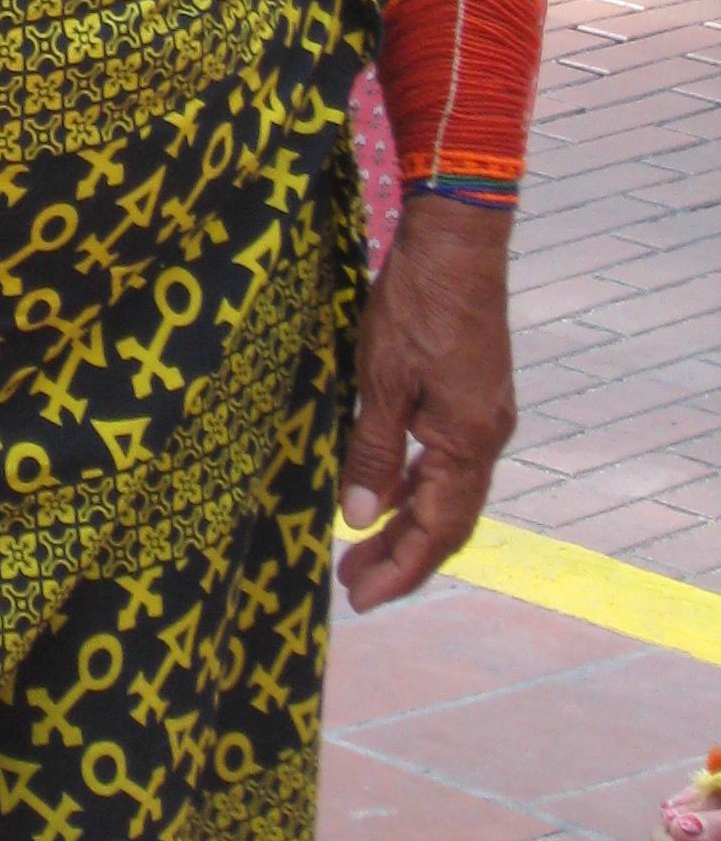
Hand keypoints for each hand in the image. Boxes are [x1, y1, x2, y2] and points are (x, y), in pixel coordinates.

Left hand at [336, 192, 516, 612]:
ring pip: (448, 492)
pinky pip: (446, 459)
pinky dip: (415, 483)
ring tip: (361, 548)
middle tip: (353, 585)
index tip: (362, 600)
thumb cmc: (416, 305)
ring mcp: (484, 415)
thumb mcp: (381, 379)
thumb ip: (373, 451)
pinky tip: (385, 488)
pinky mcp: (473, 394)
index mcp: (468, 442)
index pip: (437, 531)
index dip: (400, 570)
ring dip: (408, 523)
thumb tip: (361, 517)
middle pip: (448, 521)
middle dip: (401, 557)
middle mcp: (486, 437)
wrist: (457, 240)